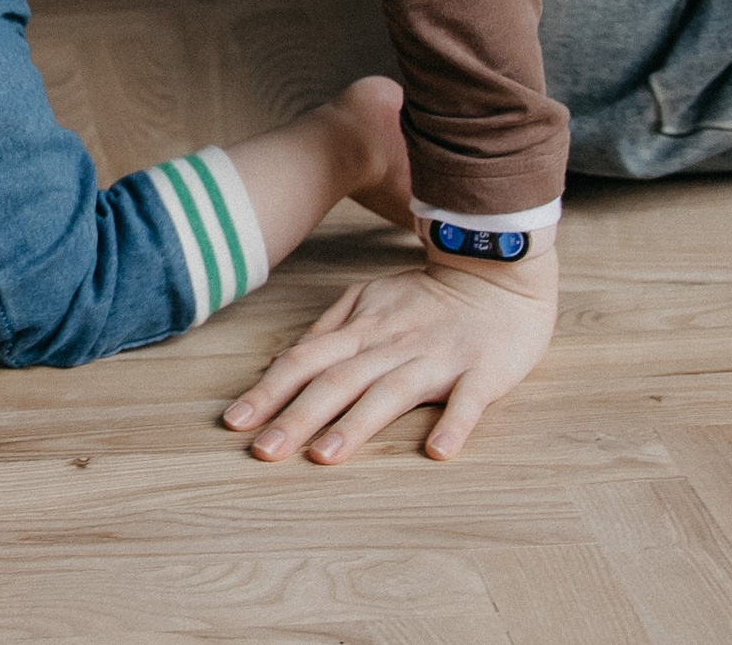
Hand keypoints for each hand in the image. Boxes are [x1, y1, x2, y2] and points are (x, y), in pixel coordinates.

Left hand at [222, 232, 556, 463]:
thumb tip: (282, 360)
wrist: (497, 273)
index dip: (268, 390)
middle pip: (336, 381)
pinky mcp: (482, 372)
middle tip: (263, 451)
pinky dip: (454, 425)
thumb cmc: (427, 297)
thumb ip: (328, 330)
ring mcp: (436, 358)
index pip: (304, 361)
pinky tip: (437, 452)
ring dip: (356, 425)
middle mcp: (391, 344)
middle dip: (296, 417)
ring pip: (390, 392)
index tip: (234, 422)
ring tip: (324, 457)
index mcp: (361, 330)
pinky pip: (467, 401)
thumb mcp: (368, 299)